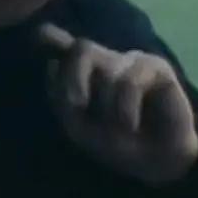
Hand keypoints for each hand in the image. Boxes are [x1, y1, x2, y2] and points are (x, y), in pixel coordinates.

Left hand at [38, 23, 197, 185]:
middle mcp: (107, 60)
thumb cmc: (117, 144)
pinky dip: (126, 109)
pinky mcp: (156, 67)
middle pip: (82, 48)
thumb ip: (62, 98)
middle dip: (74, 77)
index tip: (40, 34)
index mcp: (86, 71)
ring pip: (106, 70)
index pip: (64, 43)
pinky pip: (129, 81)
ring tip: (119, 127)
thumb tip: (52, 63)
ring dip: (107, 106)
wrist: (157, 163)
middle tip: (77, 105)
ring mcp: (131, 61)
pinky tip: (131, 125)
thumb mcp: (80, 127)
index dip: (50, 35)